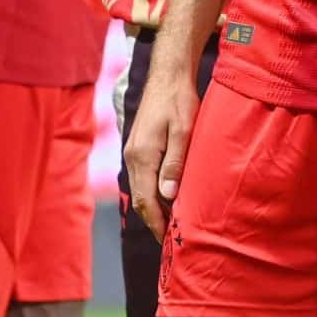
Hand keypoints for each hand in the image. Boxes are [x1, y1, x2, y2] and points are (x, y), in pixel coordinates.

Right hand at [124, 67, 200, 240]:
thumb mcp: (183, 131)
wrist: (168, 75)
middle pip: (140, 198)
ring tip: (171, 223)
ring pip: (140, 189)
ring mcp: (133, 151)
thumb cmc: (179, 100)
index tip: (169, 242)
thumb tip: (168, 195)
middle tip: (171, 240)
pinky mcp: (138, 146)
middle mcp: (133, 157)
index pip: (146, 200)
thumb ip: (175, 163)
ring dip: (153, 208)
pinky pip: (142, 178)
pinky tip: (166, 197)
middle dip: (154, 220)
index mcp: (142, 156)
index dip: (157, 223)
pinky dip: (151, 193)